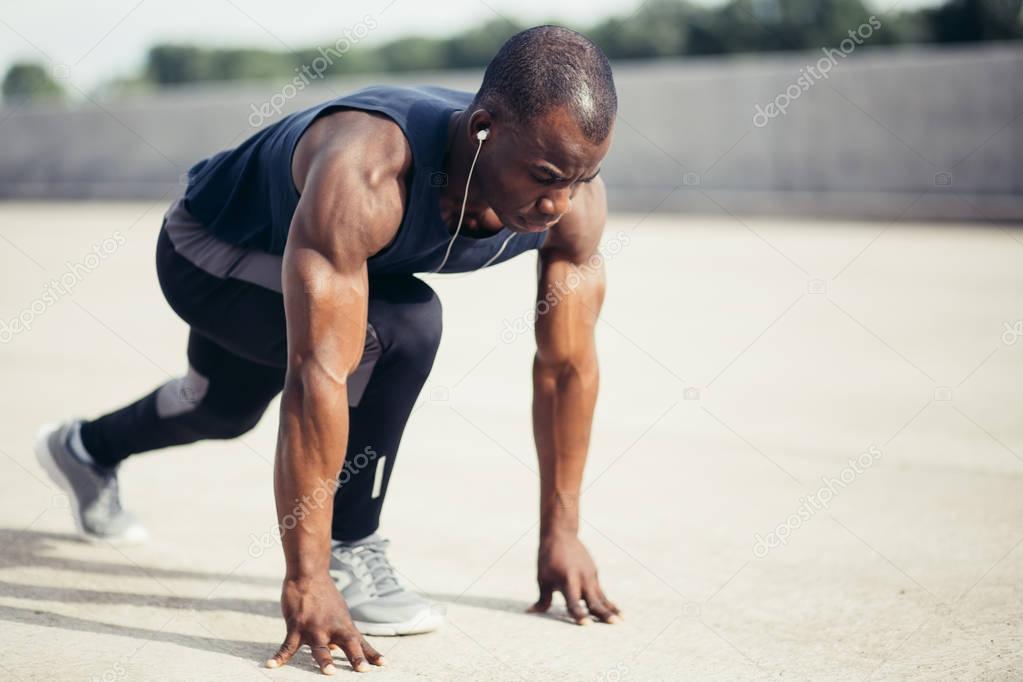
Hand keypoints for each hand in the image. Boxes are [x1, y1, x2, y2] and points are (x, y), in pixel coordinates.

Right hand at [267, 573, 386, 674]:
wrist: (309, 574)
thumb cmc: (323, 597)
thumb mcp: (337, 614)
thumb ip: (339, 632)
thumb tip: (337, 649)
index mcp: (344, 626)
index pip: (361, 642)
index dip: (372, 654)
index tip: (384, 664)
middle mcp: (332, 628)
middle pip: (348, 644)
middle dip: (356, 658)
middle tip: (364, 670)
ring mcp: (314, 628)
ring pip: (320, 647)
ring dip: (325, 660)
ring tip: (330, 673)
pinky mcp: (296, 626)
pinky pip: (287, 645)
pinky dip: (279, 657)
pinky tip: (271, 665)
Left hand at [527, 530, 621, 625]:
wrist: (561, 534)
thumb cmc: (547, 559)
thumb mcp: (542, 578)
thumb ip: (542, 598)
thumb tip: (531, 612)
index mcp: (567, 580)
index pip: (573, 601)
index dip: (579, 614)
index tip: (587, 625)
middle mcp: (581, 578)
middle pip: (593, 600)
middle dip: (604, 613)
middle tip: (614, 624)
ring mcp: (590, 575)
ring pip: (602, 596)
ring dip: (611, 609)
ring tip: (622, 621)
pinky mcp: (594, 573)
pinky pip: (601, 591)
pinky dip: (609, 602)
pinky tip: (618, 612)